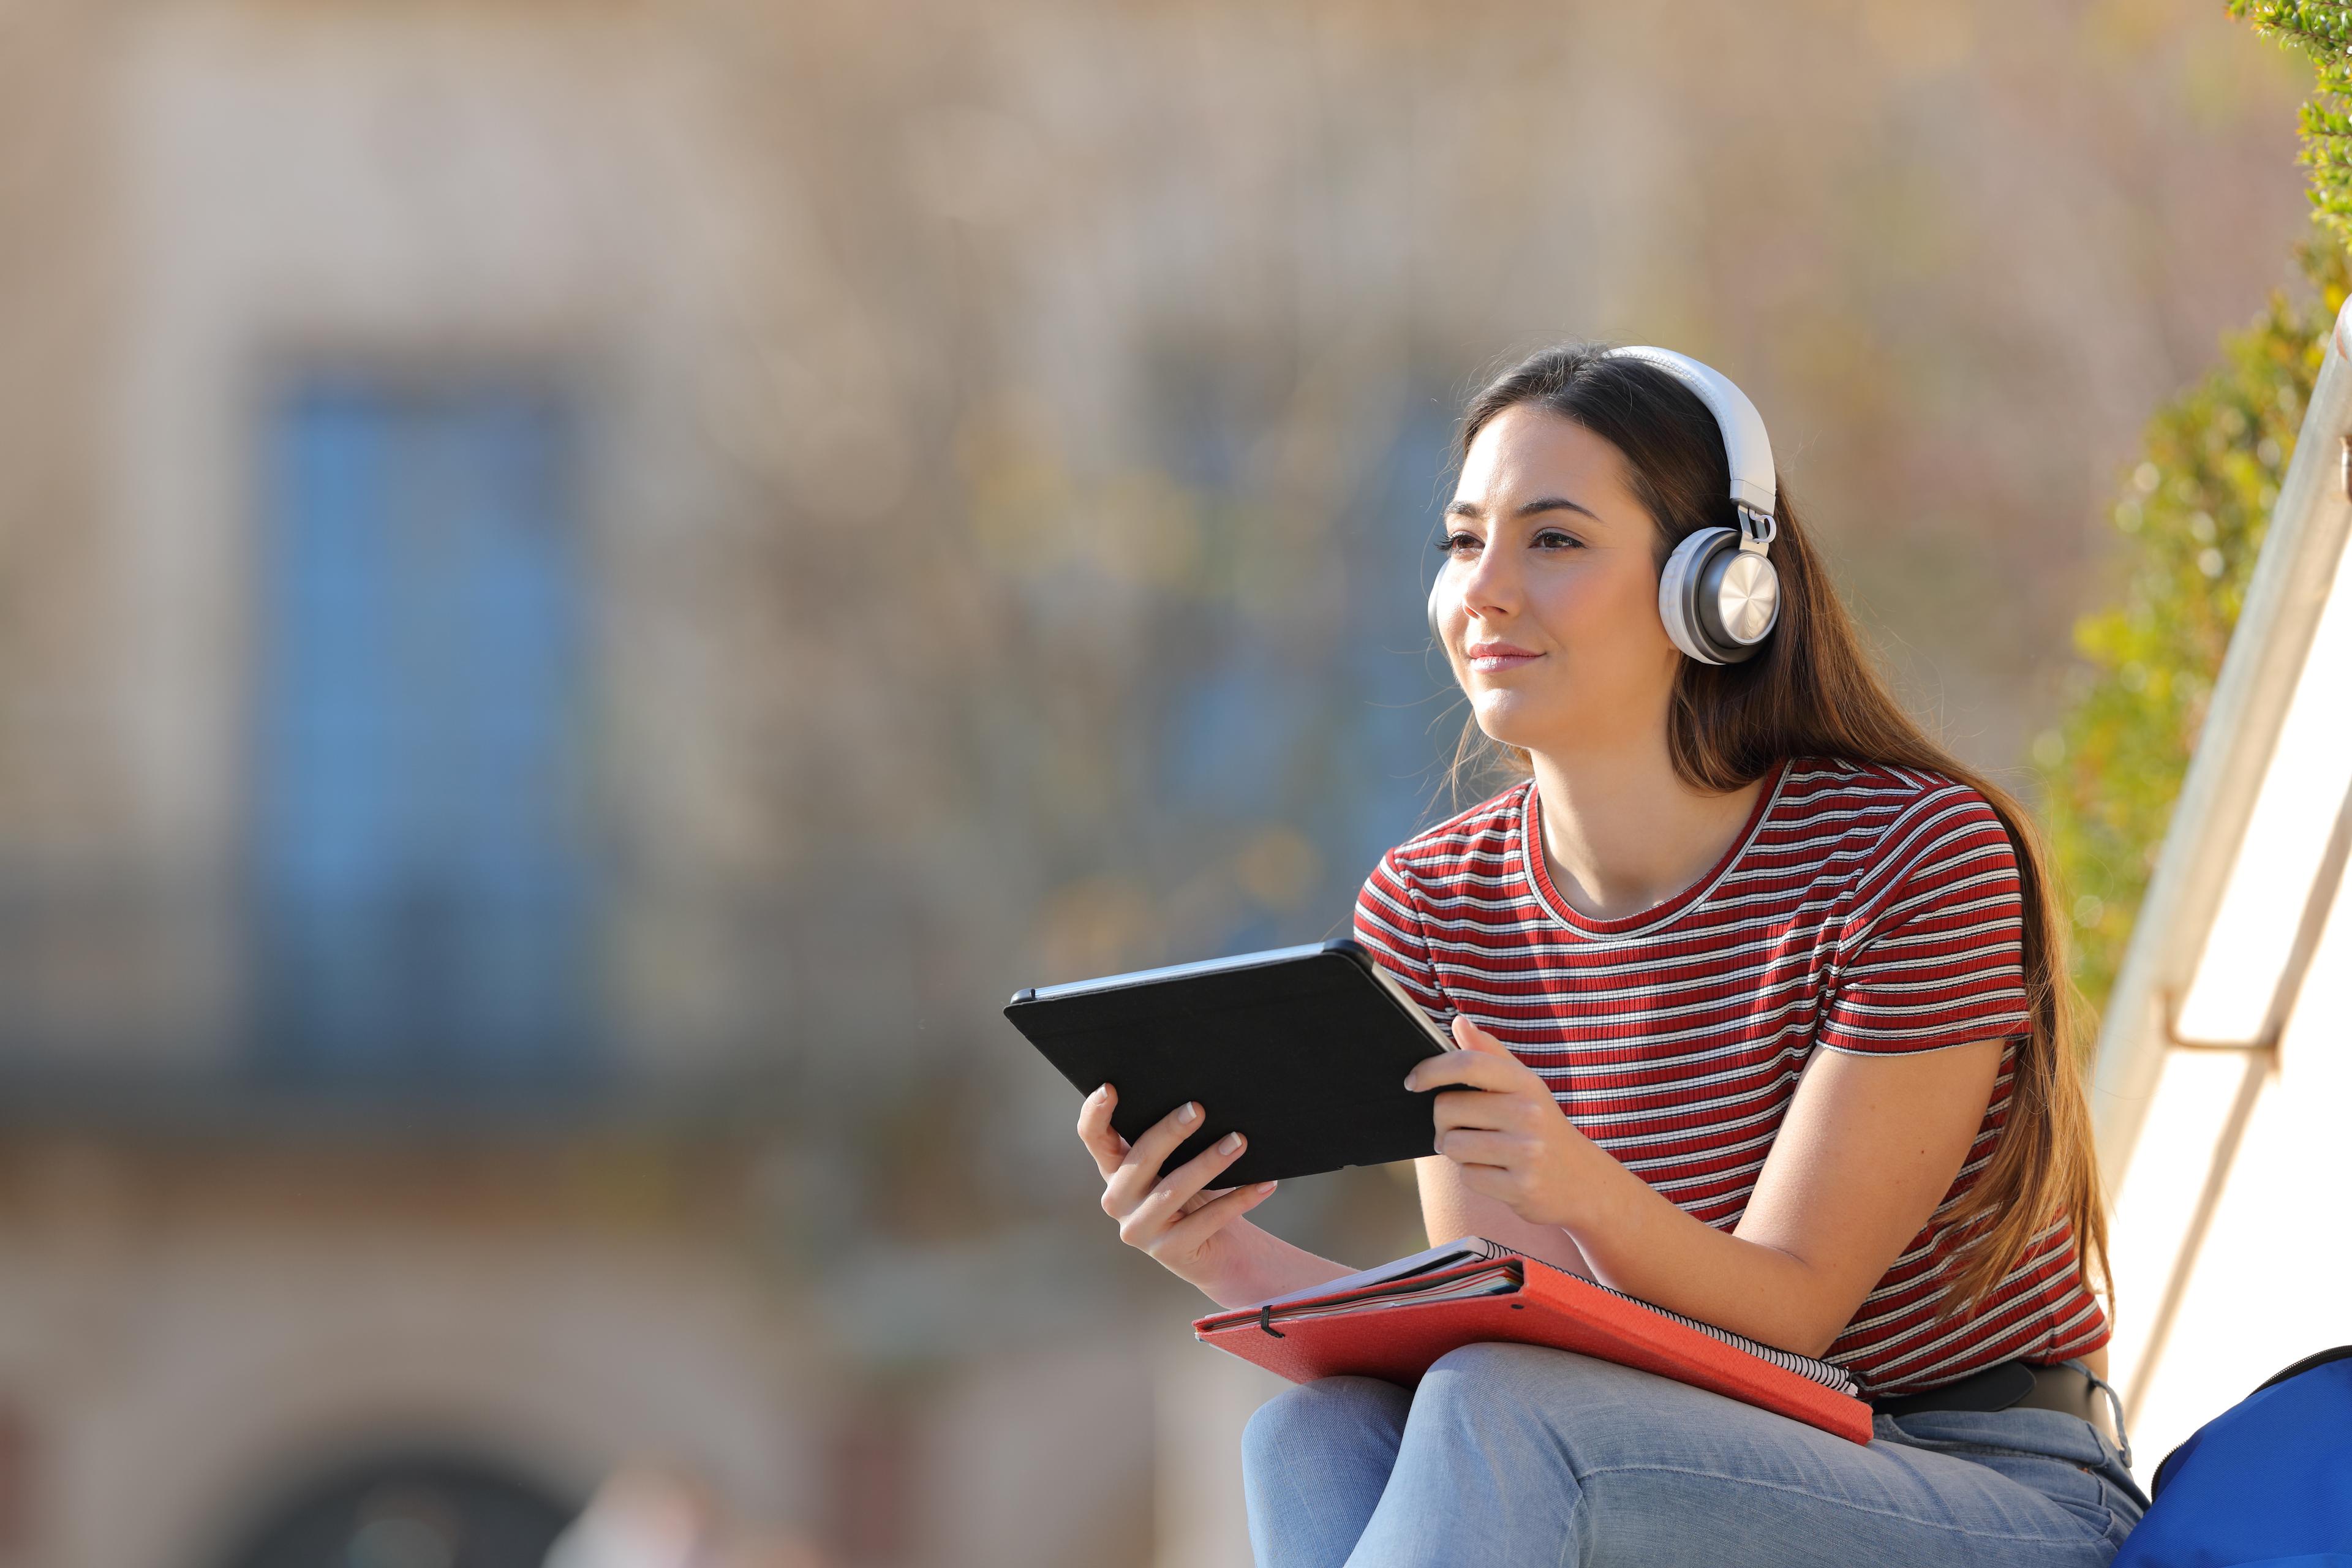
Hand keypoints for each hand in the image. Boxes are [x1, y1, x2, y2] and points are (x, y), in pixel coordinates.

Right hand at [1076, 1084, 1279, 1286]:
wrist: (1216, 1249)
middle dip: (1170, 1131)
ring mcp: (1139, 1229)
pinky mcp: (1168, 1251)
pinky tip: (1264, 1183)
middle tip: (1199, 1109)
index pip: (1093, 1137)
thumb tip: (1198, 1099)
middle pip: (1139, 1158)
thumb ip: (1169, 1140)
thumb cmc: (1196, 1193)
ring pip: (1174, 1189)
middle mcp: (1117, 1200)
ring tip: (1239, 1141)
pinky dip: (1239, 1199)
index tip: (1110, 1087)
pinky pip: (1207, 1219)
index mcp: (1114, 1169)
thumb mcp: (1175, 1164)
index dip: (1095, 1112)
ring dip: (1210, 1162)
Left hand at [1403, 1015, 1596, 1228]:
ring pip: (1452, 1146)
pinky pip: (1468, 1177)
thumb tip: (1459, 1023)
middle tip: (1459, 1129)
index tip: (1413, 1082)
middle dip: (1442, 1122)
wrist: (1583, 1180)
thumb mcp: (1524, 1087)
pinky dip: (1474, 1176)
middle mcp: (1529, 1114)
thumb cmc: (1541, 1126)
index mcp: (1525, 1083)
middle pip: (1447, 1108)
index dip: (1431, 1070)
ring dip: (1456, 1151)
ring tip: (1481, 1151)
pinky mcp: (1521, 1188)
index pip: (1468, 1063)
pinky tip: (1496, 1173)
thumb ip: (1489, 1053)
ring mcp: (1527, 1152)